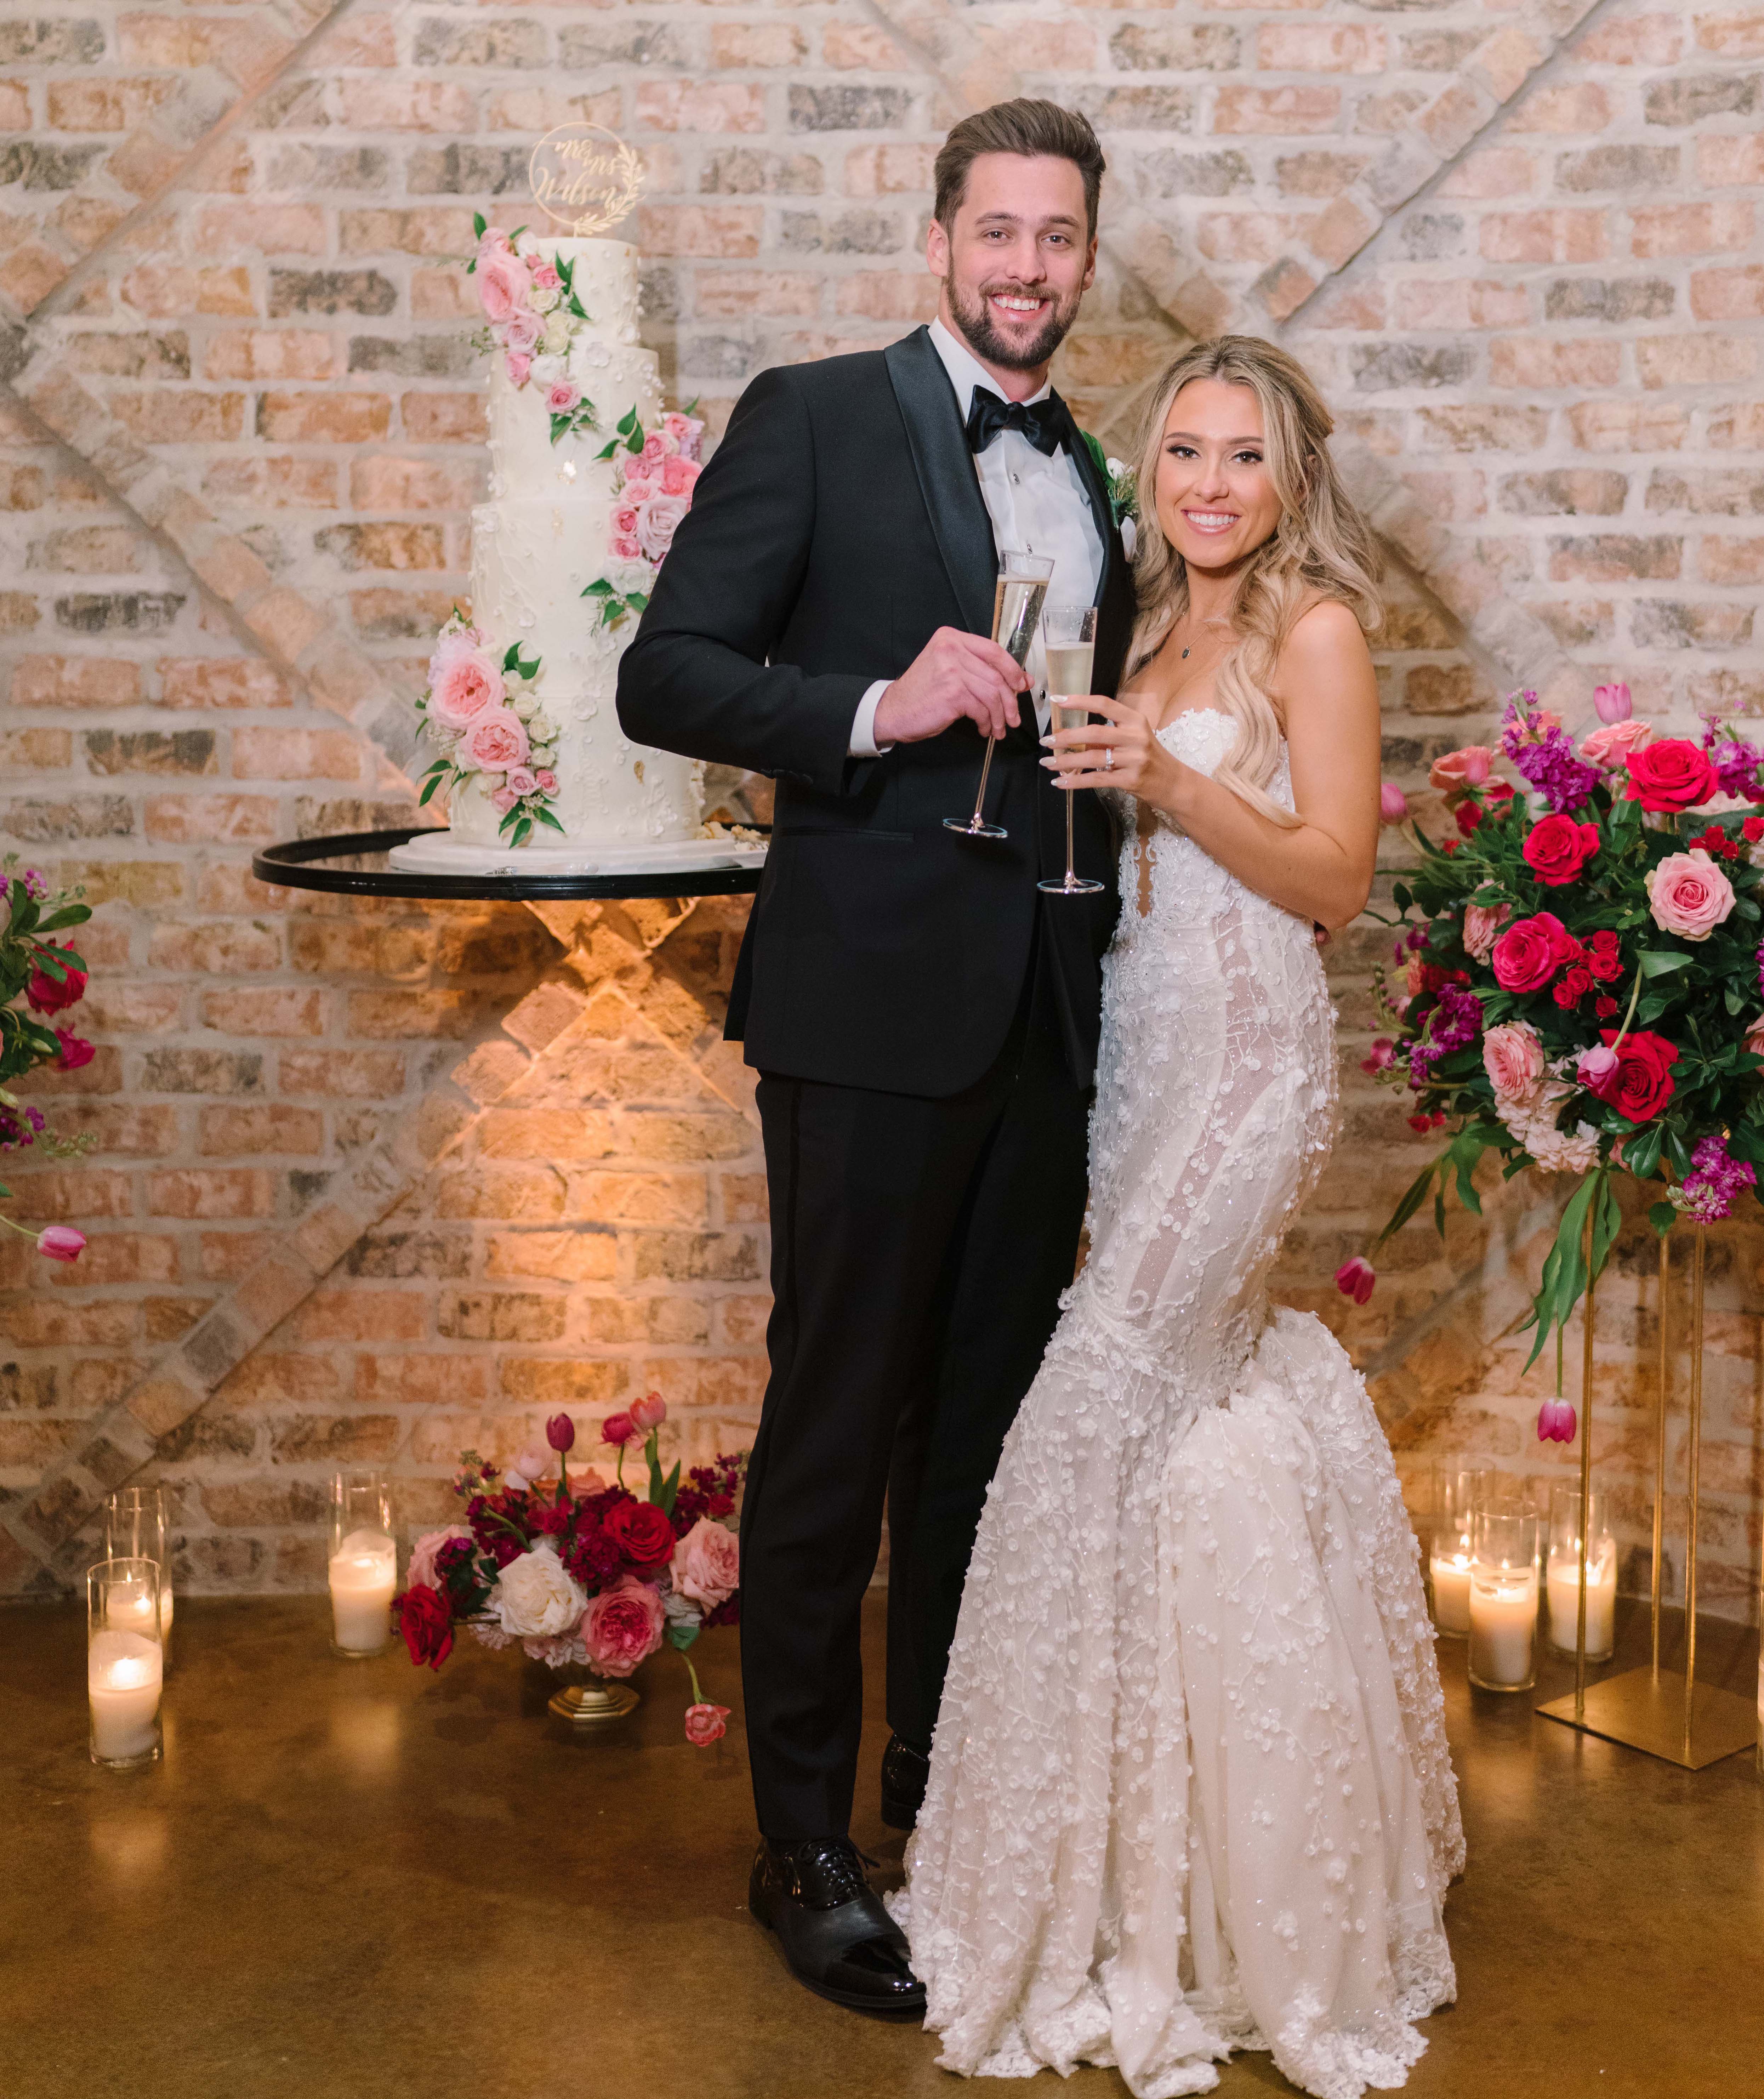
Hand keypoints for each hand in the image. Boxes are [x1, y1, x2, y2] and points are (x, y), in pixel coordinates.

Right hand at [872, 628, 1029, 746]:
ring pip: (992, 693)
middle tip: (1013, 717)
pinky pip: (982, 708)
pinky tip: (983, 728)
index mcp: (951, 638)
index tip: (1021, 685)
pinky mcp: (953, 692)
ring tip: (997, 728)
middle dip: (1010, 700)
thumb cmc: (922, 693)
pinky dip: (986, 722)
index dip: (1013, 670)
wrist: (894, 711)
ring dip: (999, 716)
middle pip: (996, 674)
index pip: (994, 650)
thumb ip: (980, 670)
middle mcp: (951, 649)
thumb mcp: (950, 671)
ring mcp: (952, 670)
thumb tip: (1021, 680)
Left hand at [1042, 695, 1179, 802]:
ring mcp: (1134, 759)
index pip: (1104, 705)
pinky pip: (1097, 779)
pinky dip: (1076, 782)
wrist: (1174, 784)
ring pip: (1093, 758)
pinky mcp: (1131, 780)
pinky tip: (1060, 783)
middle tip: (1046, 741)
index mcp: (1135, 721)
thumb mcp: (1134, 739)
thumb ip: (1109, 735)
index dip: (1080, 701)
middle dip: (1067, 737)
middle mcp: (1136, 737)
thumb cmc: (1150, 758)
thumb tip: (1073, 735)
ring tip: (1048, 762)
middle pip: (1095, 733)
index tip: (1058, 700)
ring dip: (1066, 761)